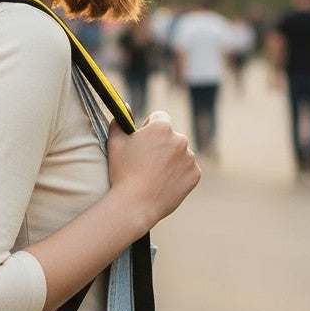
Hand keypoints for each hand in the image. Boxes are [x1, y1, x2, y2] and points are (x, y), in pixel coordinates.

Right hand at [106, 111, 199, 228]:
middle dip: (162, 144)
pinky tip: (163, 183)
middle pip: (171, 136)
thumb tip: (125, 107)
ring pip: (180, 153)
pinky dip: (178, 174)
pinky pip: (187, 170)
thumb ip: (120, 120)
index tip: (143, 140)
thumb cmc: (122, 171)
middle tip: (146, 161)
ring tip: (154, 175)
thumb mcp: (115, 142)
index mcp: (162, 127)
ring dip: (171, 159)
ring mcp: (190, 158)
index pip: (159, 117)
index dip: (149, 127)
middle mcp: (180, 139)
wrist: (135, 204)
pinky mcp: (195, 175)